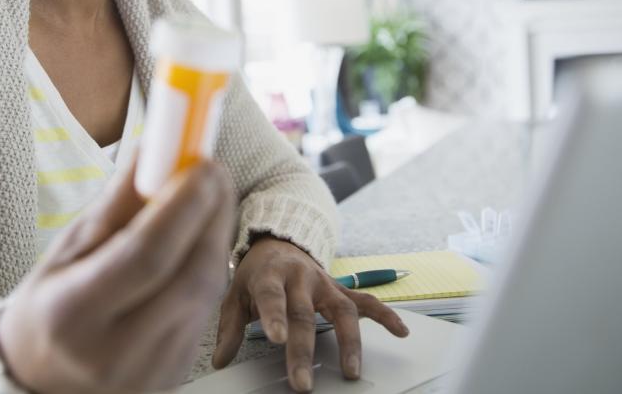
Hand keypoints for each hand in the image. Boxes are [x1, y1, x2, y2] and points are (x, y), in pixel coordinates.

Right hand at [0, 157, 235, 393]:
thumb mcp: (67, 248)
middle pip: (190, 277)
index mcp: (73, 314)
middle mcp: (114, 352)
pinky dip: (207, 267)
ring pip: (206, 294)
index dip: (183, 205)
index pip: (146, 256)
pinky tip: (198, 240)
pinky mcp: (174, 375)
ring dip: (215, 237)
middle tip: (214, 172)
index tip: (201, 164)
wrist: (39, 378)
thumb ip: (116, 203)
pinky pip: (204, 312)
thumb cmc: (49, 304)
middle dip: (213, 215)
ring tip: (208, 198)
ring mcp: (149, 371)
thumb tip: (154, 147)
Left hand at [212, 236, 408, 391]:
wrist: (277, 242)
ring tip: (352, 370)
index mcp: (270, 276)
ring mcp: (324, 283)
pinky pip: (367, 301)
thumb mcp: (235, 294)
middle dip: (303, 350)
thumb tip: (220, 361)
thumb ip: (229, 327)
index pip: (271, 296)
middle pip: (304, 314)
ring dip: (350, 340)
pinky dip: (385, 315)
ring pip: (343, 310)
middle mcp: (300, 277)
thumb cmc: (256, 274)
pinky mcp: (340, 289)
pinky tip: (400, 331)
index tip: (276, 338)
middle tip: (302, 383)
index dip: (274, 316)